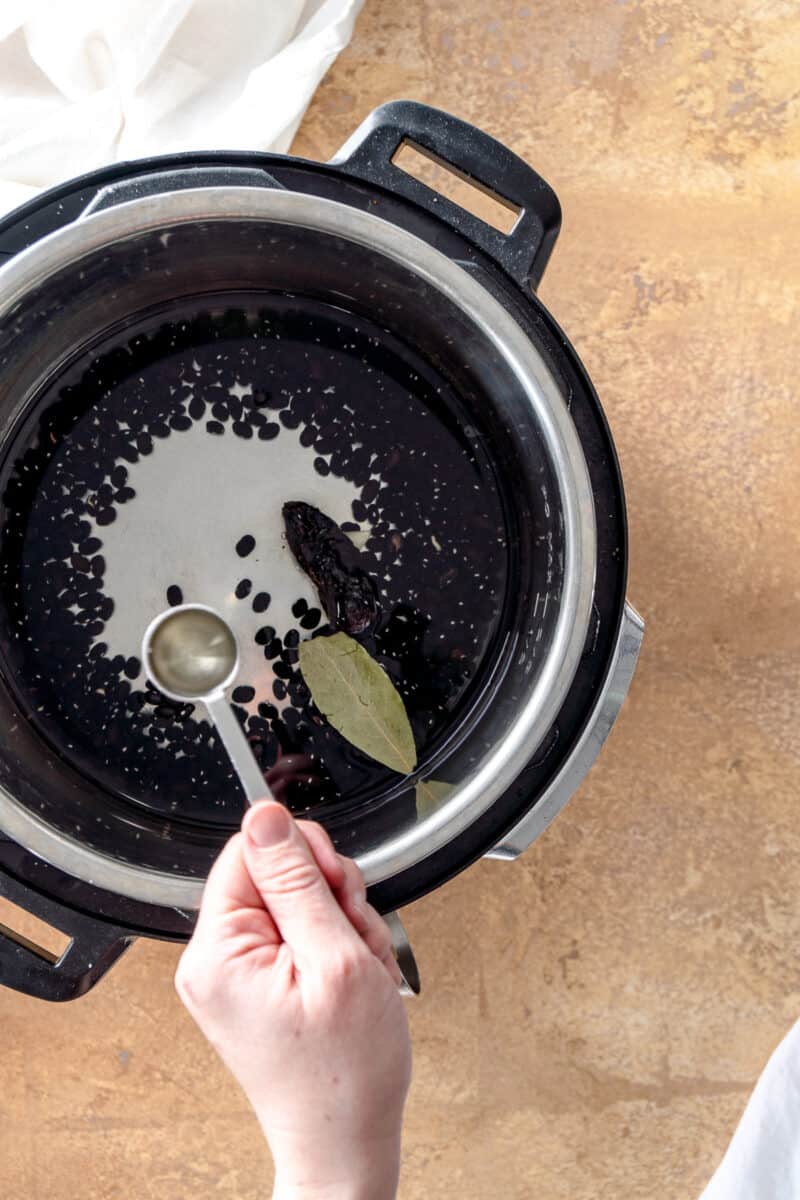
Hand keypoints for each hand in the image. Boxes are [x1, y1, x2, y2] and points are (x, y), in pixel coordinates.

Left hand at [175, 802, 411, 1199]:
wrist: (348, 1144)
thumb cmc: (345, 1073)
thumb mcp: (334, 958)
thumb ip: (298, 881)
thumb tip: (266, 816)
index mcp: (217, 952)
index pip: (250, 851)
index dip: (304, 858)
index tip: (337, 890)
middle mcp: (215, 960)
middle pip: (277, 874)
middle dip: (332, 897)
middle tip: (353, 940)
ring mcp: (236, 975)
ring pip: (300, 902)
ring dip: (343, 926)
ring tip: (357, 971)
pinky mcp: (260, 985)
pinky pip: (302, 935)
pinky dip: (337, 949)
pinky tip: (352, 981)